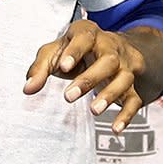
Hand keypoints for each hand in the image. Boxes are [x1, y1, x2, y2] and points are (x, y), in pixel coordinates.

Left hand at [22, 20, 150, 131]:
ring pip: (124, 78)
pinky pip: (134, 100)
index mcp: (89, 34)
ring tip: (94, 111)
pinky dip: (127, 115)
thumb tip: (28, 89)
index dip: (74, 51)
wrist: (109, 47)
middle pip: (108, 60)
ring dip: (110, 95)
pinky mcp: (132, 86)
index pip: (84, 37)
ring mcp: (124, 67)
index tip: (63, 66)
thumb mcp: (55, 51)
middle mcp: (111, 48)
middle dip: (90, 78)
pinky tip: (116, 129)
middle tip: (69, 96)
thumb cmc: (76, 50)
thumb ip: (40, 68)